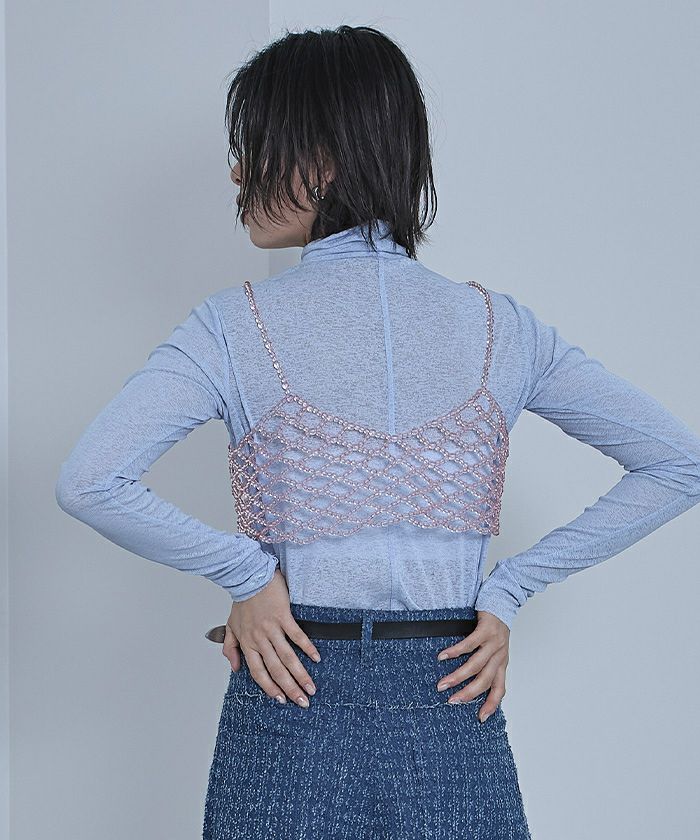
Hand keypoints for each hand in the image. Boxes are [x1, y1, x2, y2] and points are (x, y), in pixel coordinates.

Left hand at [223, 567, 321, 707]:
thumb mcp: (230, 626)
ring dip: (300, 674)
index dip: (269, 688)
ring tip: (311, 688)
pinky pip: (296, 636)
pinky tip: (316, 658)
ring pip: (287, 657)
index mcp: (247, 644)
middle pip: (276, 669)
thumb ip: (230, 648)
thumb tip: (234, 668)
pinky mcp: (283, 617)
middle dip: (290, 688)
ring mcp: (272, 629)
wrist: (248, 577)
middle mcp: (259, 640)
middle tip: (303, 702)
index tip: (281, 700)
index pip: (258, 673)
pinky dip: (307, 648)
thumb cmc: (242, 601)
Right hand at [435, 610, 508, 722]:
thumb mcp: (495, 650)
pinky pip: (469, 644)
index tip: (481, 718)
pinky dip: (455, 652)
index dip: (491, 704)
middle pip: (485, 681)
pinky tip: (443, 656)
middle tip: (452, 701)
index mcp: (501, 664)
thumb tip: (469, 681)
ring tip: (443, 683)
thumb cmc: (495, 628)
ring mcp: (493, 643)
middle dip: (467, 694)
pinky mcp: (486, 630)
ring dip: (458, 676)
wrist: (502, 602)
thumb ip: (486, 664)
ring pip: (475, 665)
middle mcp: (499, 656)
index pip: (499, 690)